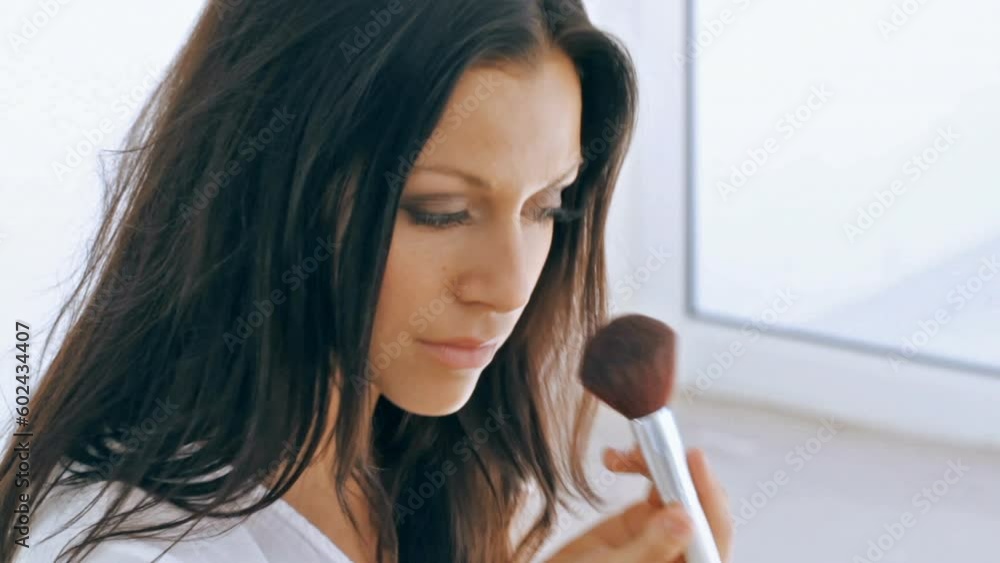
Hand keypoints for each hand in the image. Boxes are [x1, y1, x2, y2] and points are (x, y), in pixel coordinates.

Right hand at [546, 447, 732, 561]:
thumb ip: (651, 549)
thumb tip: (686, 519)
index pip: (714, 532)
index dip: (709, 495)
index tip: (693, 460)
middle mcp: (683, 552)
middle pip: (699, 504)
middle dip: (677, 471)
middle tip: (651, 448)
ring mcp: (667, 534)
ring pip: (677, 487)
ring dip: (653, 463)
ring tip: (622, 456)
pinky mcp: (647, 519)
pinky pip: (655, 483)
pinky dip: (637, 465)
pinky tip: (614, 460)